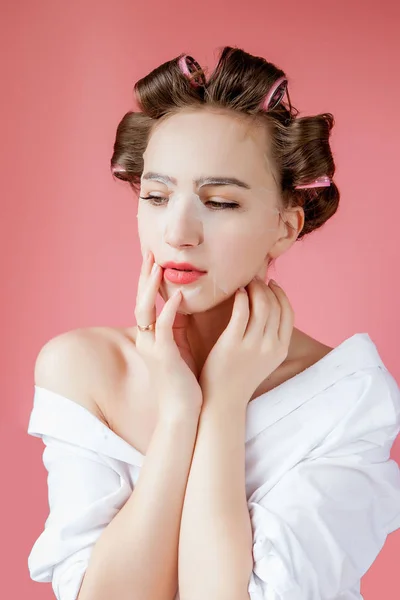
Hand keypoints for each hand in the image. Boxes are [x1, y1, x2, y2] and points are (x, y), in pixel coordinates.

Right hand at [134, 250, 202, 420]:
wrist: (183, 411)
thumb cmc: (185, 382)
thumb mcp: (180, 349)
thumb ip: (178, 329)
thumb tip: (186, 307)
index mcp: (152, 337)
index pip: (146, 303)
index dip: (148, 281)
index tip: (154, 259)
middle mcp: (147, 339)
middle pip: (140, 301)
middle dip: (145, 277)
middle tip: (150, 253)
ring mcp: (152, 348)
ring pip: (145, 311)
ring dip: (150, 288)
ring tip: (158, 267)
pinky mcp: (163, 356)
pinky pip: (163, 328)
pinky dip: (169, 311)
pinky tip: (178, 296)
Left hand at [198, 277, 294, 407]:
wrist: (223, 400)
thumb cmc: (239, 377)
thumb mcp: (264, 359)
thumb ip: (269, 338)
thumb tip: (268, 311)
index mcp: (280, 349)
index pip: (288, 313)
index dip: (281, 295)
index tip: (272, 284)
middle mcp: (270, 346)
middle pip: (274, 305)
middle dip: (266, 287)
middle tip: (255, 279)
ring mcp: (252, 345)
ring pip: (260, 305)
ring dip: (254, 288)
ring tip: (245, 283)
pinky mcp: (232, 343)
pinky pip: (241, 311)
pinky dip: (240, 297)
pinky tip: (235, 293)